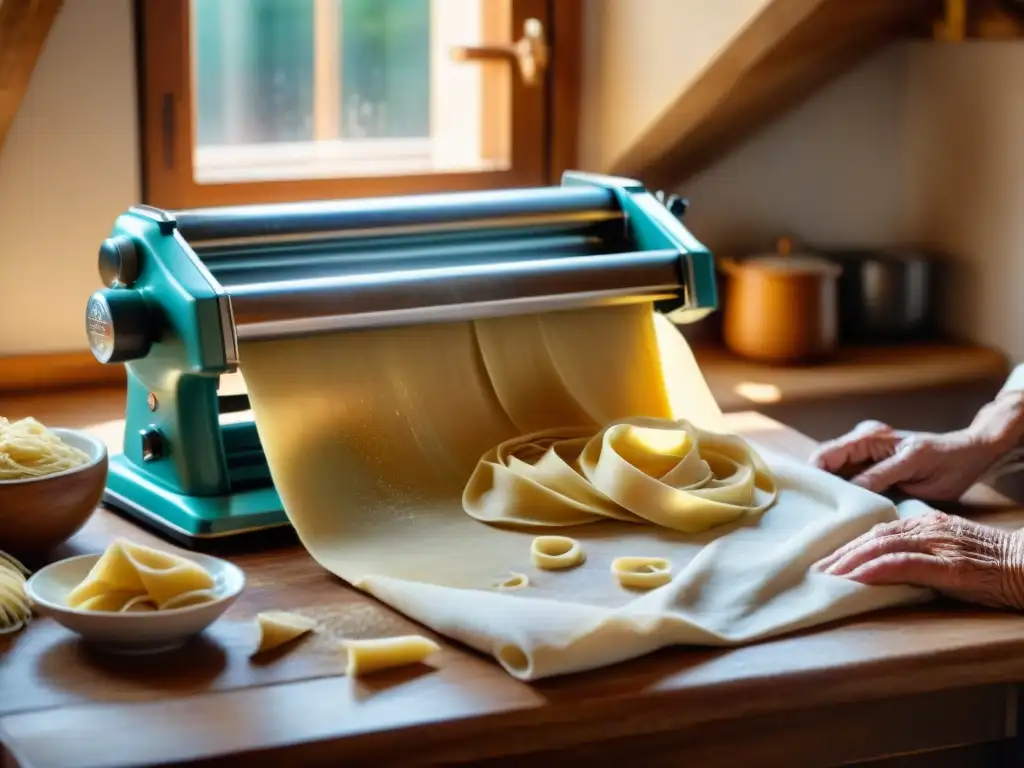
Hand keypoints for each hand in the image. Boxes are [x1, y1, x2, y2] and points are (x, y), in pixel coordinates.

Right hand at [809, 421, 994, 500]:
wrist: (971, 455)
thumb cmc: (948, 461)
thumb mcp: (914, 467)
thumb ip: (880, 476)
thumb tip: (847, 491)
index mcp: (870, 437)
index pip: (826, 455)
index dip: (815, 477)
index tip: (812, 502)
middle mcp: (861, 442)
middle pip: (823, 464)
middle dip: (817, 487)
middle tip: (815, 515)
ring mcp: (865, 454)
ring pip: (833, 474)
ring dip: (829, 493)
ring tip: (826, 516)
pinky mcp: (871, 466)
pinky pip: (847, 478)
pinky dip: (842, 494)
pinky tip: (843, 512)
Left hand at [814, 510, 1023, 609]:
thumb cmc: (991, 562)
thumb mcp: (950, 548)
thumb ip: (920, 550)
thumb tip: (885, 564)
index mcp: (926, 523)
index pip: (877, 530)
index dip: (849, 544)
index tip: (826, 558)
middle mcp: (928, 529)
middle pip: (873, 536)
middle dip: (841, 553)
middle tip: (816, 569)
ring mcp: (938, 546)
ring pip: (883, 546)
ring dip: (851, 561)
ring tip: (828, 575)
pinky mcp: (950, 567)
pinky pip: (906, 564)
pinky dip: (878, 569)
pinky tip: (858, 577)